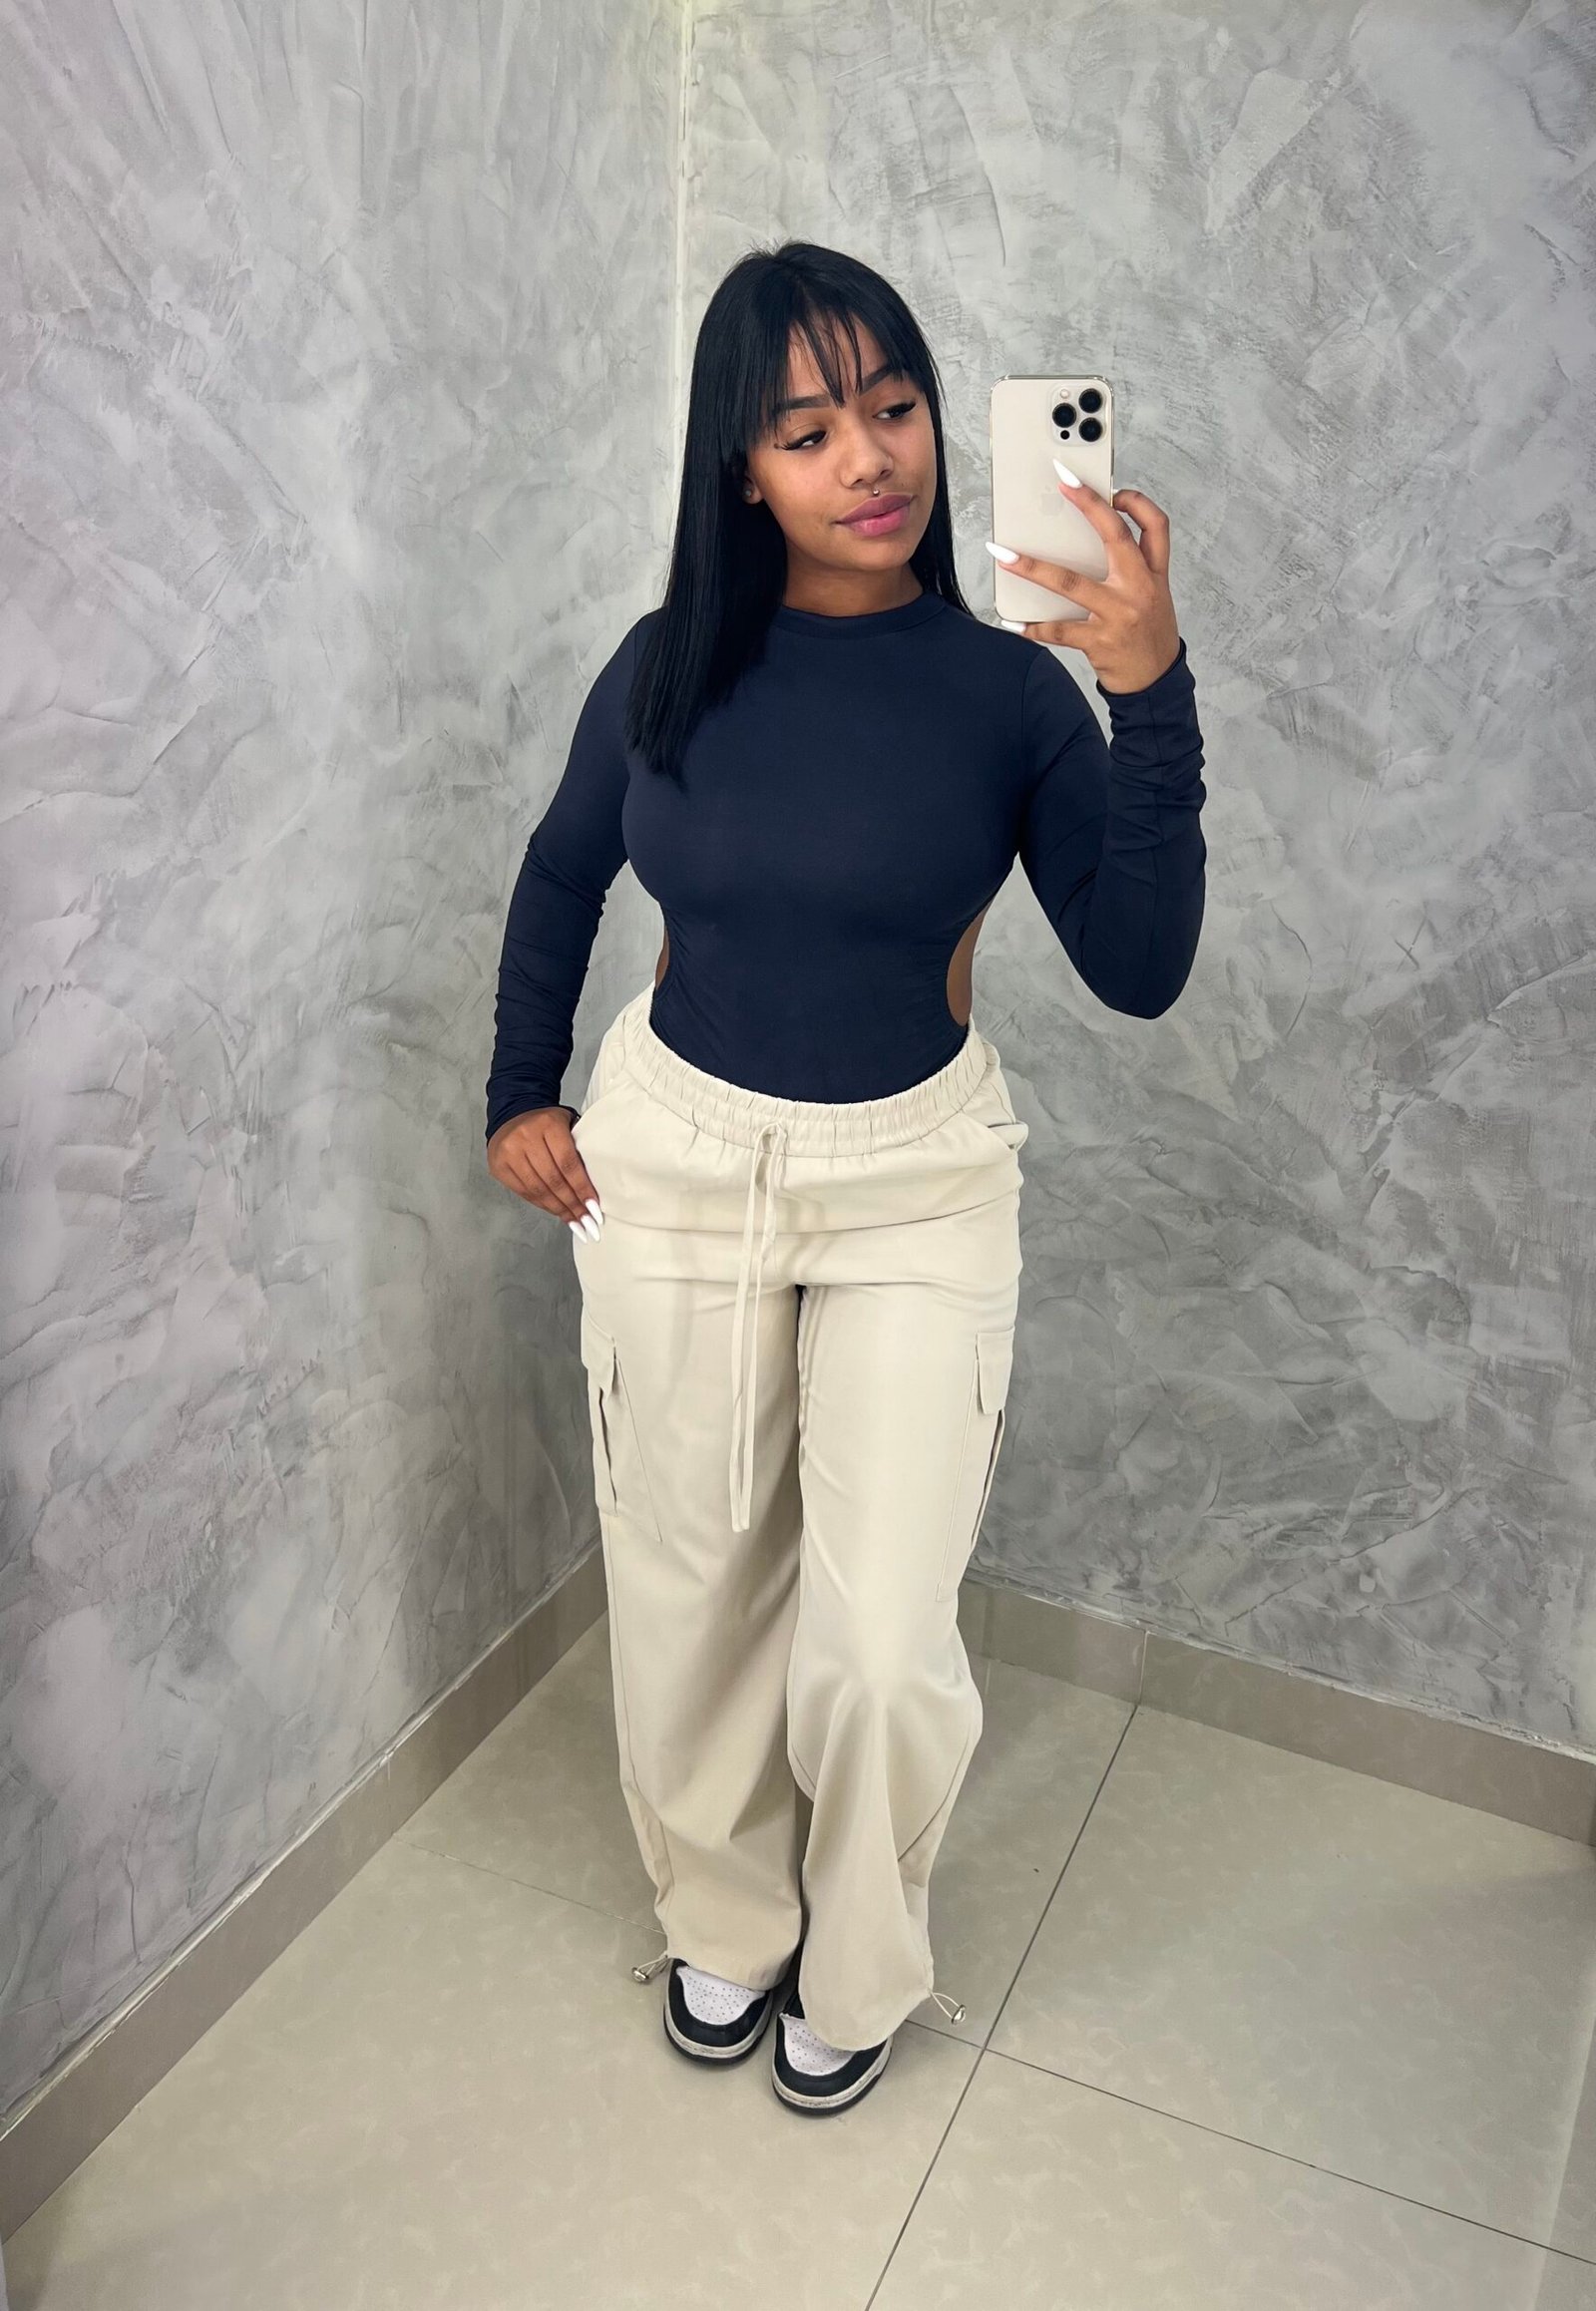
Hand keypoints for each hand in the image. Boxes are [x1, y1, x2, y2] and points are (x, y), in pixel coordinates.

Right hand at [487, 1106, 603, 1237]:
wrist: (513, 1114)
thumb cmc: (547, 1124)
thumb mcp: (567, 1125)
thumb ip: (579, 1149)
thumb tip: (595, 1188)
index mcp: (548, 1124)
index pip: (568, 1163)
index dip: (582, 1188)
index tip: (595, 1208)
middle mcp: (526, 1137)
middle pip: (554, 1180)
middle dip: (573, 1204)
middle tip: (588, 1222)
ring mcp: (509, 1152)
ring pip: (538, 1189)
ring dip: (559, 1209)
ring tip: (576, 1223)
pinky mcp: (498, 1166)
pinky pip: (524, 1192)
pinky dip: (543, 1205)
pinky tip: (557, 1212)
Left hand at [990, 475, 1181, 694]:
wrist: (1155, 683)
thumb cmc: (1149, 635)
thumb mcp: (1154, 595)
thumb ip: (1132, 567)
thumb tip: (1086, 541)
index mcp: (1155, 574)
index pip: (1155, 525)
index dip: (1136, 501)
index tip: (1112, 488)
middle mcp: (1139, 589)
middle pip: (1115, 536)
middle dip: (1088, 505)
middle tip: (1062, 483)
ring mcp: (1118, 615)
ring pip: (1070, 582)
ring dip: (1032, 567)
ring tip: (1004, 556)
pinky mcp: (1099, 642)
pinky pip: (1058, 630)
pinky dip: (1033, 628)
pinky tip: (1014, 623)